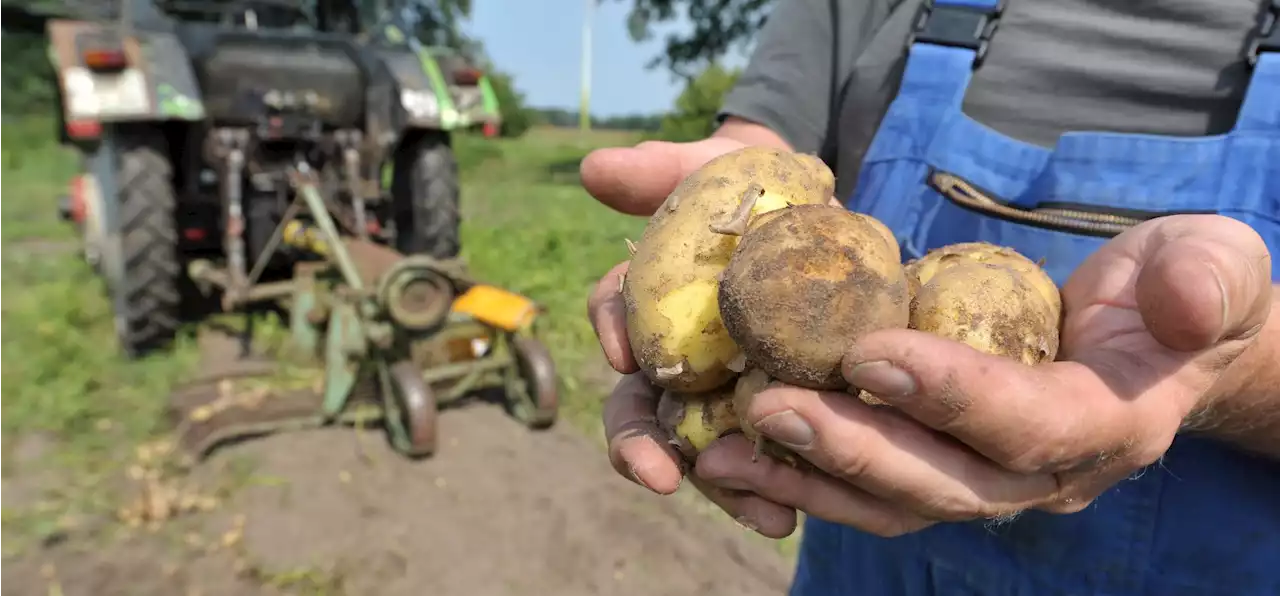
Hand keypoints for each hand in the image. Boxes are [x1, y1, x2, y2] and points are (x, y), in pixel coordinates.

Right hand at [584, 137, 808, 537]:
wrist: (831, 216)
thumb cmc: (761, 190)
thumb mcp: (718, 171)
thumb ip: (660, 171)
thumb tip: (593, 169)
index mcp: (653, 303)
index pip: (617, 316)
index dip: (613, 334)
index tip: (625, 354)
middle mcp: (677, 358)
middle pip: (640, 408)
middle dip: (641, 445)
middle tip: (654, 473)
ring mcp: (724, 394)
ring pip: (698, 450)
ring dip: (713, 486)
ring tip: (748, 511)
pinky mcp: (777, 417)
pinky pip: (761, 463)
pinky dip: (766, 493)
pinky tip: (784, 517)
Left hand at [694, 214, 1272, 536]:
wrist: (1155, 343)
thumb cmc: (1177, 290)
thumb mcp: (1214, 265)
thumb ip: (1206, 280)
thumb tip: (1182, 302)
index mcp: (1109, 423)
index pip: (1029, 425)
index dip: (953, 396)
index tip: (870, 352)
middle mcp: (1043, 475)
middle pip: (943, 483)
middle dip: (853, 448)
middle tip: (768, 404)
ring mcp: (988, 484)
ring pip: (892, 504)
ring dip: (806, 480)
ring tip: (725, 451)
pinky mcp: (942, 472)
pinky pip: (868, 493)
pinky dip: (801, 479)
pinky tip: (736, 455)